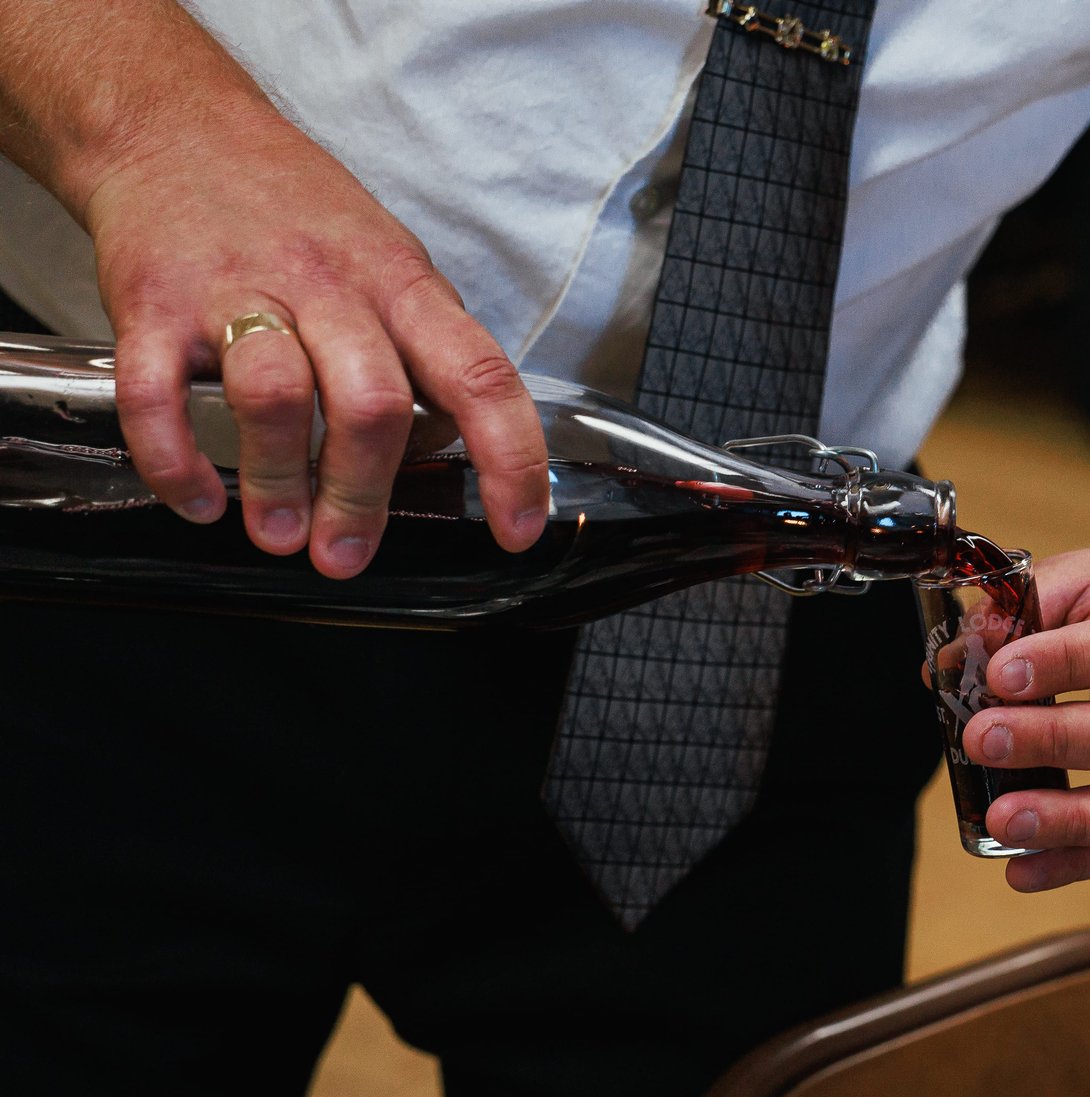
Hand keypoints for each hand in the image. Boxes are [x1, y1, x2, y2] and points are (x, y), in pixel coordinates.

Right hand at [81, 110, 547, 574]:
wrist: (172, 129)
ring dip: (278, 481)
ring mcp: (237, 294)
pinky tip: (197, 497)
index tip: (516, 529)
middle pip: (372, 403)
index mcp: (401, 286)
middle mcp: (328, 288)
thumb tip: (457, 444)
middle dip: (364, 495)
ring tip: (279, 533)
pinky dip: (175, 459)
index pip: (480, 377)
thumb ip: (425, 346)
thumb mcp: (389, 260)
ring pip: (276, 397)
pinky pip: (159, 393)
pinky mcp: (153, 304)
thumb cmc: (293, 211)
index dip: (511, 460)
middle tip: (346, 554)